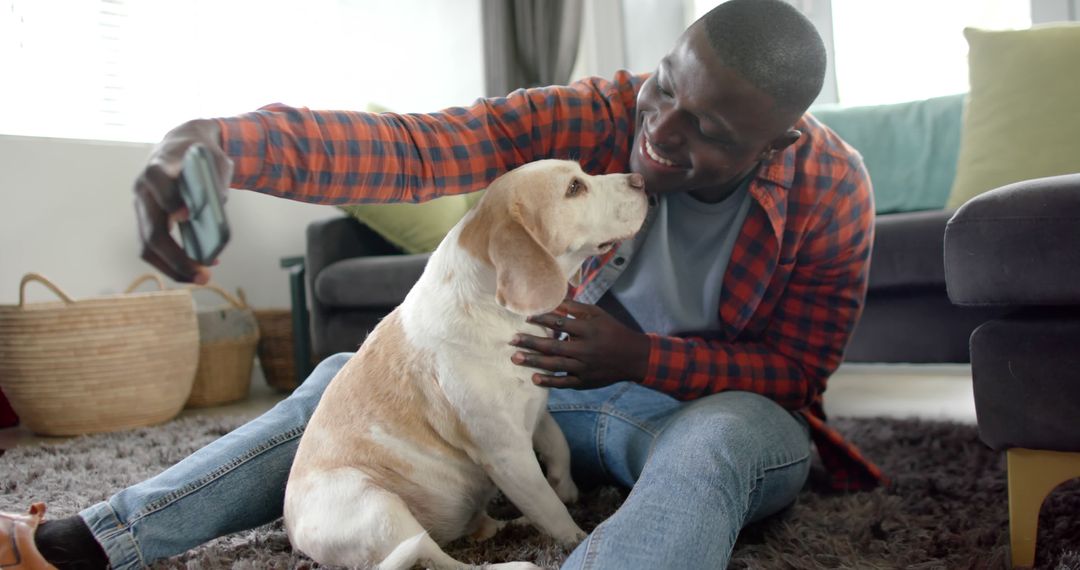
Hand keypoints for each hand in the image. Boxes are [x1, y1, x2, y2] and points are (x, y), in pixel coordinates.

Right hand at [134, 119, 232, 283]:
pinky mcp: (147, 221)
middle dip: (177, 257)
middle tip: (204, 275)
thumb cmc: (200, 156)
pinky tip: (197, 268)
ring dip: (174, 267)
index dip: (171, 201)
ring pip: (147, 247)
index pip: (159, 185)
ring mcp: (141, 208)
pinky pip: (154, 249)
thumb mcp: (215, 160)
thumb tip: (216, 214)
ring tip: (201, 278)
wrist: (180, 148)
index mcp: (158, 168)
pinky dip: (174, 263)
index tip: (188, 216)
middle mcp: (143, 190)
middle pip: (152, 231)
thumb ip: (216, 181)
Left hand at [510, 299, 649, 388]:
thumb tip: (553, 301)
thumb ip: (575, 308)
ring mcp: (584, 367)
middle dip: (530, 343)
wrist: (633, 357)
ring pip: (555, 365)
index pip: (560, 324)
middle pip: (553, 347)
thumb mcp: (598, 314)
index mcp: (588, 330)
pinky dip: (549, 381)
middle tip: (512, 340)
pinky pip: (564, 382)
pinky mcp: (585, 381)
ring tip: (515, 358)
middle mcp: (585, 349)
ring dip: (533, 362)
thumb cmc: (612, 331)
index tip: (526, 318)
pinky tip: (534, 378)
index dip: (542, 320)